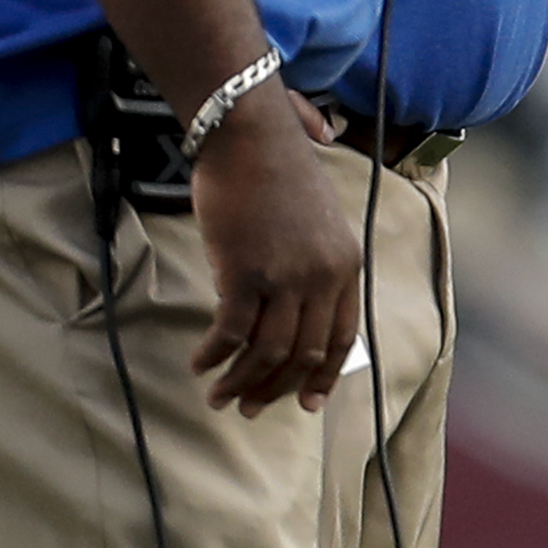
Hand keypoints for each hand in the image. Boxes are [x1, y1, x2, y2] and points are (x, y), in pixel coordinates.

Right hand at [189, 92, 363, 412]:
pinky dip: (214, 354)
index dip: (322, 376)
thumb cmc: (277, 176)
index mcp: (347, 266)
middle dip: (275, 388)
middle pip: (303, 353)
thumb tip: (291, 315)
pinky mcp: (245, 272)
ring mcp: (285, 277)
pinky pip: (231, 332)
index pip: (342, 338)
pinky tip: (200, 362)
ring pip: (267, 351)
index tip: (305, 404)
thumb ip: (314, 268)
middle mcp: (323, 277)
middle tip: (248, 407)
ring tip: (219, 396)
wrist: (250, 139)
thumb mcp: (317, 225)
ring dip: (240, 381)